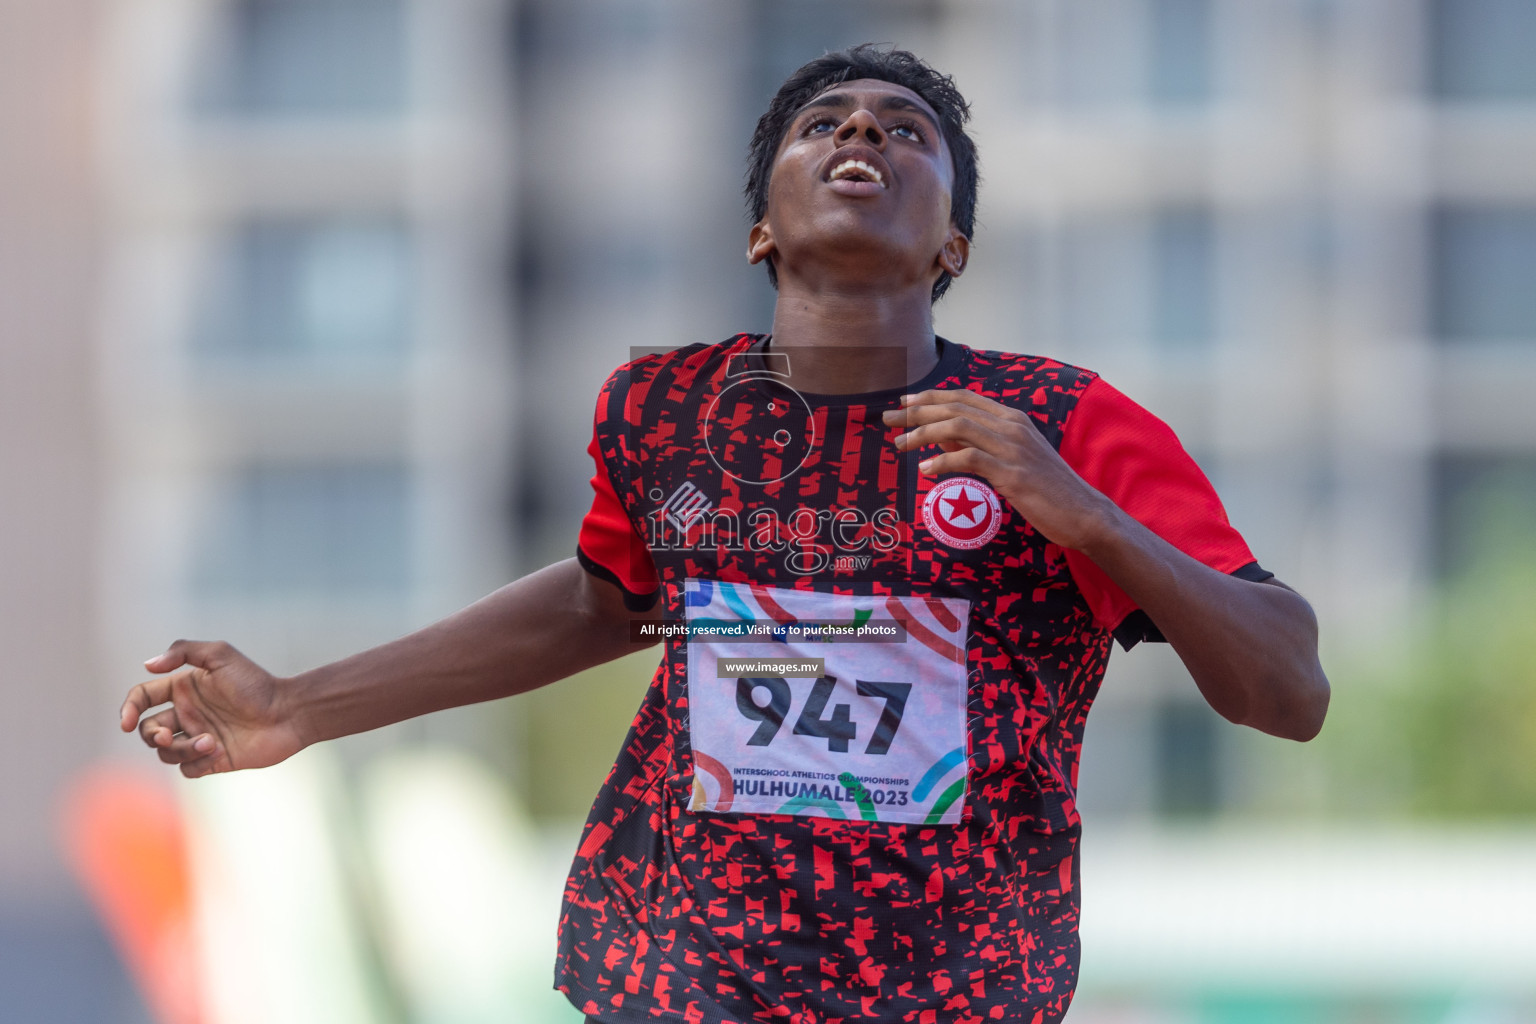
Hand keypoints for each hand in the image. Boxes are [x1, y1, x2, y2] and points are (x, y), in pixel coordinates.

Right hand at [120, 641, 305, 777]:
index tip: (126, 722)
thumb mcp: (221, 655)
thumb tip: (147, 665)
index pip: (141, 698)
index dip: (128, 709)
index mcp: (184, 689)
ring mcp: (199, 737)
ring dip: (181, 749)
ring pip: (166, 753)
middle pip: (148, 730)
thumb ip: (183, 651)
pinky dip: (195, 763)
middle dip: (152, 736)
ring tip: (211, 741)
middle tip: (168, 735)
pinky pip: (187, 769)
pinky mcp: (213, 759)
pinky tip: (218, 751)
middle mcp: (187, 714)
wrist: (289, 712)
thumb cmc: (257, 683)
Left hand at [884, 389, 1116, 551]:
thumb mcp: (1011, 461)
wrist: (1084, 513)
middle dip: (916, 411)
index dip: (930, 397)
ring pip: (957, 428)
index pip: (964, 398)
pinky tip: (924, 471)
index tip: (904, 403)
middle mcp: (1012, 426)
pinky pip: (968, 459)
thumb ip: (979, 446)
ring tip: (900, 445)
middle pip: (954, 407)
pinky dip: (941, 462)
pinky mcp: (1012, 473)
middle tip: (889, 419)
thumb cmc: (1047, 490)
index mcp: (1013, 419)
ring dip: (922, 434)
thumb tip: (940, 440)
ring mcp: (1013, 448)